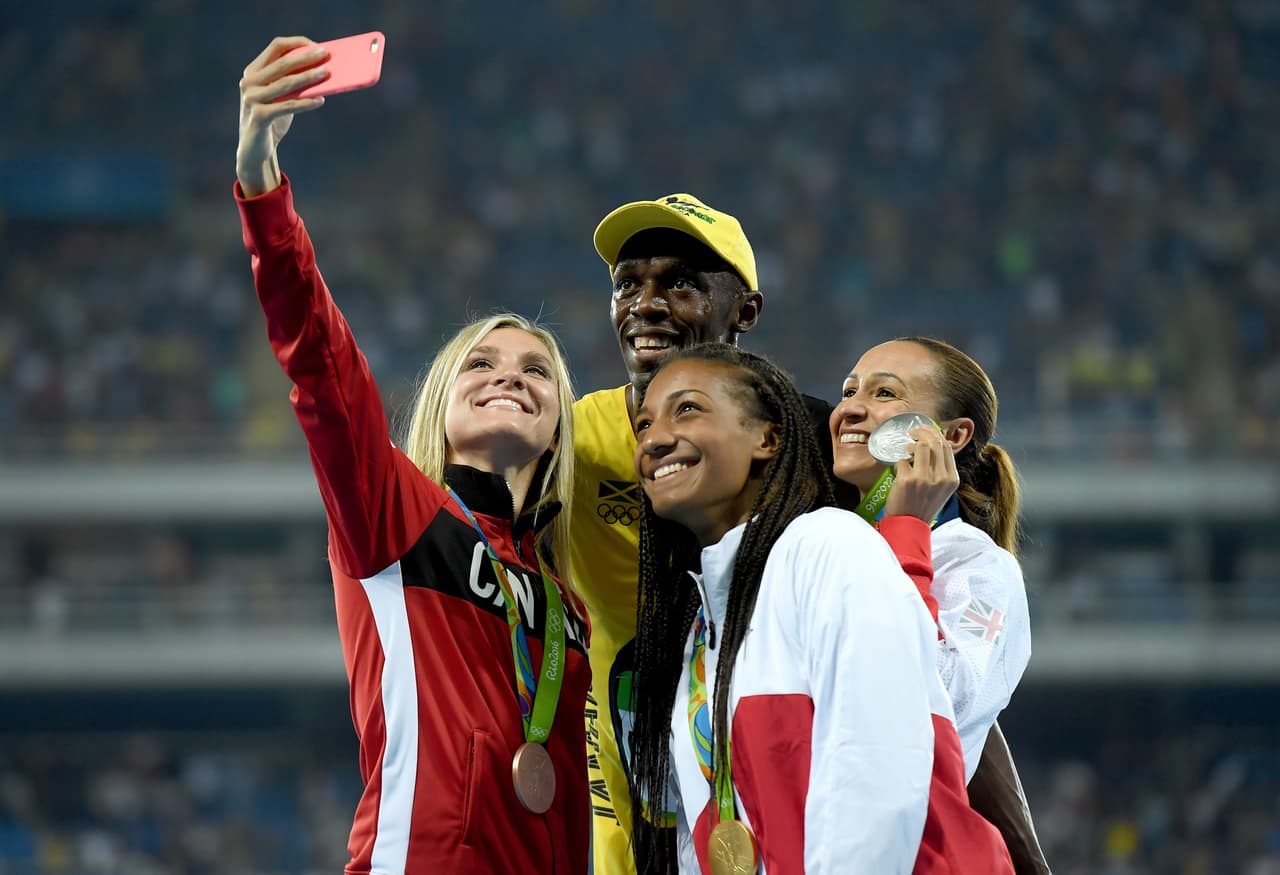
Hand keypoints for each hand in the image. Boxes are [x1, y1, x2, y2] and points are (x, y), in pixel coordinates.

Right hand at [236, 36, 330, 196]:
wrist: (255, 151)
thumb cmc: (272, 119)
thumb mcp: (280, 97)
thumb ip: (293, 83)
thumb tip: (323, 70)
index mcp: (253, 71)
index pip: (276, 47)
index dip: (297, 43)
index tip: (317, 45)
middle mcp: (249, 82)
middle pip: (282, 62)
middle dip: (306, 57)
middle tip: (326, 54)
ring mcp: (251, 99)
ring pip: (285, 83)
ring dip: (309, 77)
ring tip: (328, 73)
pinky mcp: (259, 117)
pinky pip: (287, 106)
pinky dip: (306, 103)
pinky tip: (321, 100)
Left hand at [882, 425, 957, 522]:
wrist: (909, 526)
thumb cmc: (923, 506)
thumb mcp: (941, 489)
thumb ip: (940, 469)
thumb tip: (932, 444)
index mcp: (952, 479)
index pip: (946, 446)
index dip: (935, 434)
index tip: (926, 431)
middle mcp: (940, 478)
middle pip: (934, 442)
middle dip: (922, 432)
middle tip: (913, 431)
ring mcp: (923, 479)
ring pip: (919, 446)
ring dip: (910, 443)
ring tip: (906, 447)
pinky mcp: (906, 480)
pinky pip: (902, 460)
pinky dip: (899, 462)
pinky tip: (899, 469)